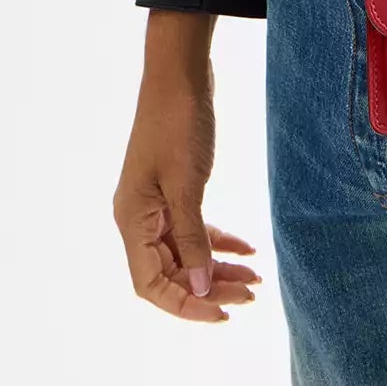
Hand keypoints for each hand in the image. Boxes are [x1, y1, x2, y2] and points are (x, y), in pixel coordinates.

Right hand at [114, 54, 262, 324]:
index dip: (185, 305)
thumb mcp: (187, 184)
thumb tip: (202, 288)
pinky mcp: (174, 190)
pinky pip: (193, 228)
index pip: (151, 284)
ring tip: (255, 279)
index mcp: (131, 220)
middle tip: (250, 295)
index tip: (222, 313)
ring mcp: (155, 204)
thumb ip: (193, 238)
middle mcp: (138, 218)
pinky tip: (248, 249)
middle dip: (209, 287)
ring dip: (217, 268)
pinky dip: (219, 241)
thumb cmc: (177, 122)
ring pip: (185, 253)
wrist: (179, 72)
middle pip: (171, 272)